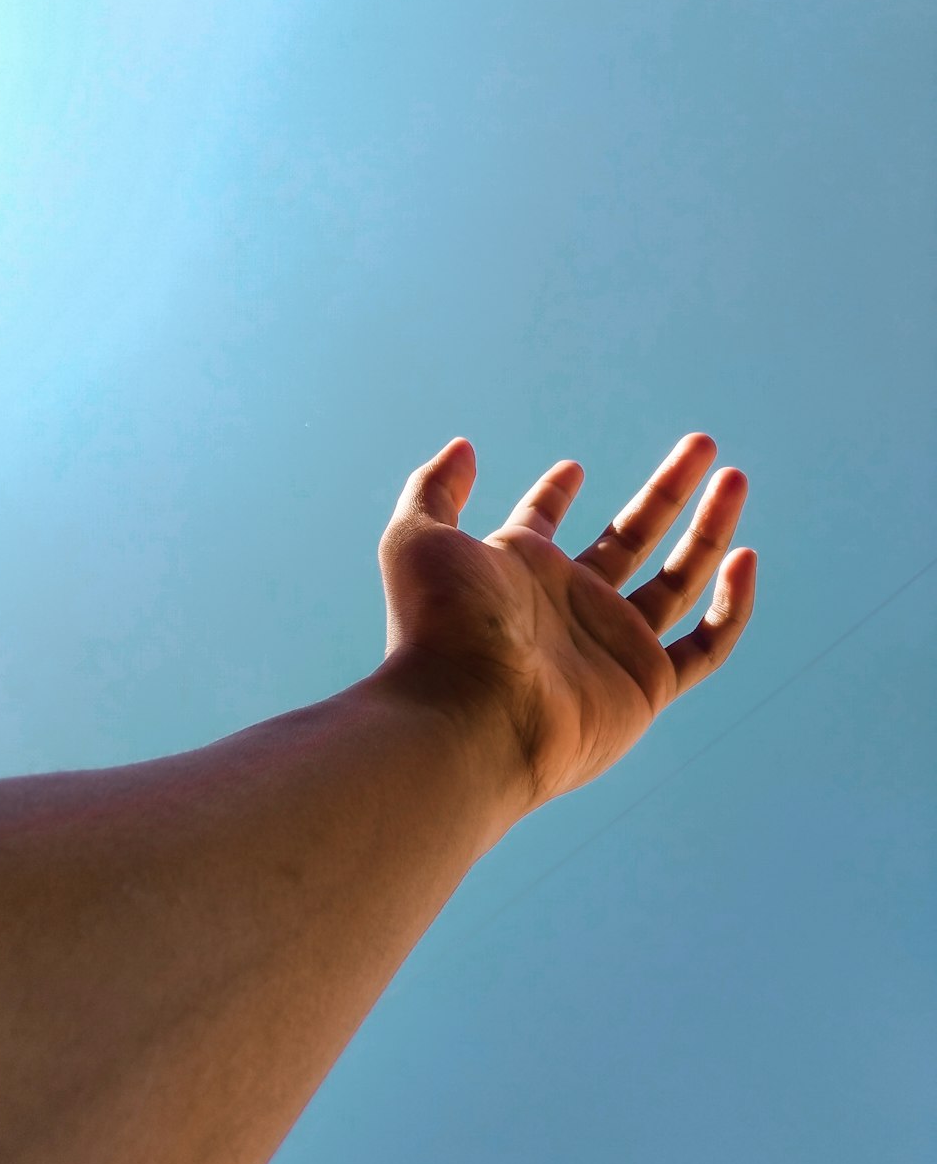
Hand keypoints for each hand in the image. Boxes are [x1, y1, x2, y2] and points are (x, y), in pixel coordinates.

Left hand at [378, 434, 755, 817]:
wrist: (467, 717)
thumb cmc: (440, 629)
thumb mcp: (418, 539)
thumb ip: (435, 488)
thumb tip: (463, 448)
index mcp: (518, 571)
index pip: (541, 524)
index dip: (553, 495)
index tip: (569, 469)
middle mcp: (568, 607)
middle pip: (629, 539)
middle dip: (667, 492)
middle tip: (702, 445)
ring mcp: (611, 645)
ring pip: (678, 581)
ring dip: (710, 529)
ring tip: (735, 477)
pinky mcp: (646, 685)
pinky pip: (706, 648)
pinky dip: (732, 608)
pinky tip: (745, 557)